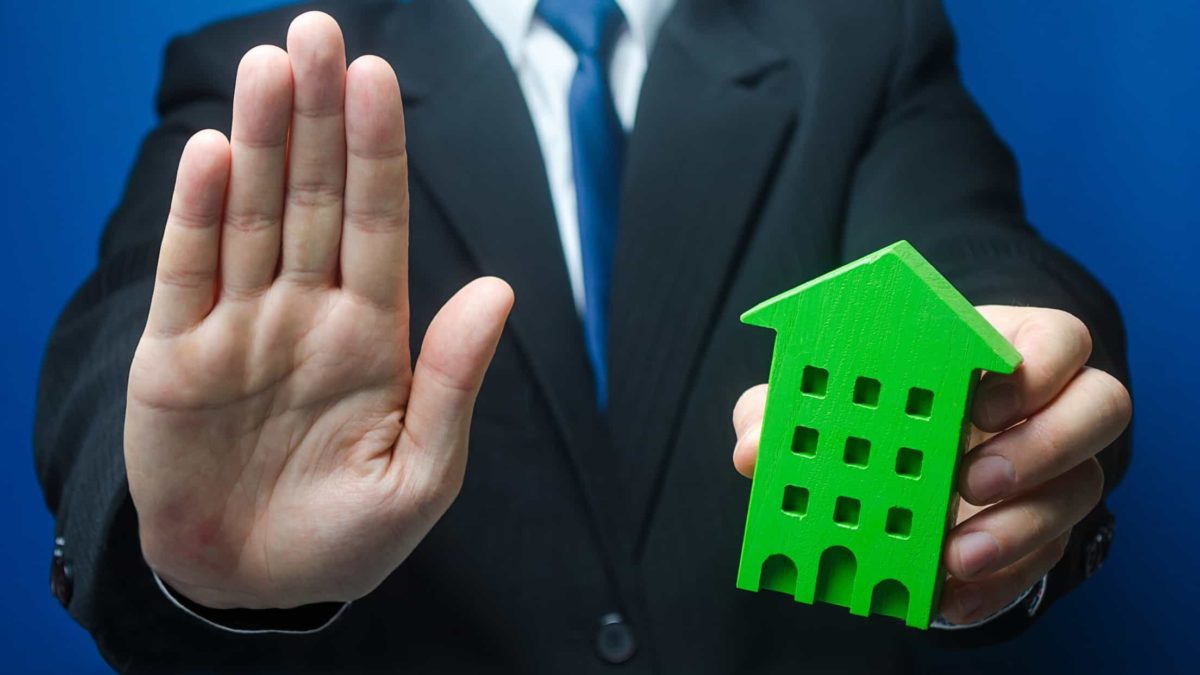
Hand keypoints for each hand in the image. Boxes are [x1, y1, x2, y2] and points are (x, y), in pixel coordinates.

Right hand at [124, 12, 512, 609]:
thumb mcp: (420, 475)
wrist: (253, 582)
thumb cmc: (346, 536)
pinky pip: (188, 273)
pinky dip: (197, 215)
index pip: (378, 222)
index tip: (380, 79)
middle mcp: (307, 312)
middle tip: (319, 33)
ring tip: (270, 69)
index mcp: (373, 333)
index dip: (378, 151)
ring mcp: (241, 326)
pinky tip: (214, 154)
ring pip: (252, 216)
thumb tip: (498, 288)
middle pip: (313, 197)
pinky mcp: (178, 355)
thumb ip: (453, 381)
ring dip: (259, 143)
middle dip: (317, 118)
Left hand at [731, 305, 1130, 624]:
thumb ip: (786, 411)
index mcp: (1005, 350)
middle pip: (1100, 407)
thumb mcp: (823, 402)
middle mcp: (1048, 408)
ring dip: (1020, 524)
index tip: (977, 402)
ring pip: (1083, 489)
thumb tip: (752, 449)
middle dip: (1041, 445)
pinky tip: (946, 595)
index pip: (1058, 338)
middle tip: (969, 479)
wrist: (898, 476)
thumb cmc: (868, 412)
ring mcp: (1056, 474)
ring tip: (953, 551)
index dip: (1035, 365)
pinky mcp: (1045, 535)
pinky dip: (996, 583)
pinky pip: (1044, 561)